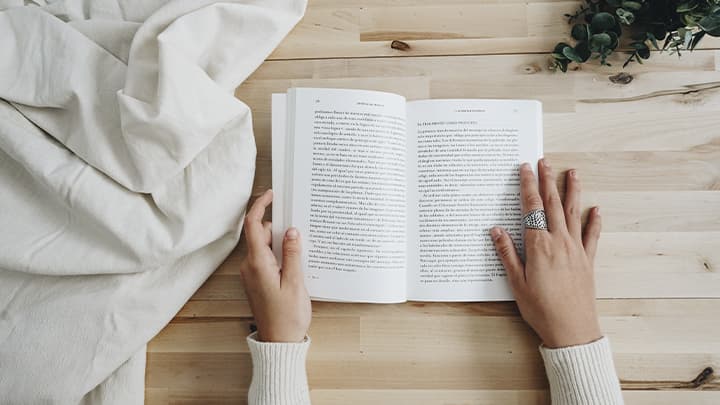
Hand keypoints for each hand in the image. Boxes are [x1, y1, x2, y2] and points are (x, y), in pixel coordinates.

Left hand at [240, 189, 311, 342]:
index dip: (260, 205)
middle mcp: (250, 266)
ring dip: (281, 243)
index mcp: (257, 263)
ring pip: (265, 247)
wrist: (279, 342)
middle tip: (301, 228)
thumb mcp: (295, 282)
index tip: (271, 194)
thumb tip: (292, 231)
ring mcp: (252, 274)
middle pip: (261, 234)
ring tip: (302, 250)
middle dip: (280, 228)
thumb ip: (293, 254)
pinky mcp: (257, 281)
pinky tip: (295, 262)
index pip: (254, 225)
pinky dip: (279, 255)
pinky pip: (266, 259)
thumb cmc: (287, 317)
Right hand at [491, 159, 601, 347]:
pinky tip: (596, 209)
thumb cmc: (541, 309)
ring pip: (573, 213)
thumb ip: (507, 253)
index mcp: (539, 246)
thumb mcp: (516, 283)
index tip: (525, 169)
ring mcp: (576, 250)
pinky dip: (594, 220)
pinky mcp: (588, 261)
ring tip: (572, 173)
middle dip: (548, 180)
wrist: (572, 329)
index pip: (532, 208)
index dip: (528, 186)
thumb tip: (496, 230)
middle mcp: (559, 242)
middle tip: (545, 161)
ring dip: (572, 191)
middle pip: (553, 204)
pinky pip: (592, 235)